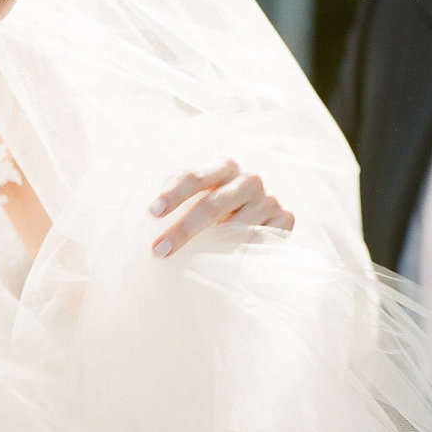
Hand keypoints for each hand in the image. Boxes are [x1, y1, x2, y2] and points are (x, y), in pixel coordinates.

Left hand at [148, 160, 294, 257]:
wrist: (257, 227)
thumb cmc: (214, 215)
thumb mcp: (194, 201)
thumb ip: (176, 200)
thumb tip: (147, 217)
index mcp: (223, 167)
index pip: (194, 177)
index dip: (173, 194)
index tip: (152, 213)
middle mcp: (248, 179)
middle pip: (213, 203)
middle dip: (184, 229)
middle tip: (159, 251)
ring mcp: (268, 199)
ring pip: (238, 225)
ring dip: (212, 246)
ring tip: (189, 264)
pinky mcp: (285, 219)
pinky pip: (262, 238)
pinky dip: (245, 250)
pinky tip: (227, 262)